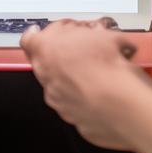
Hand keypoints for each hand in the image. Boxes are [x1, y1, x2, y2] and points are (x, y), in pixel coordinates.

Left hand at [21, 20, 149, 150]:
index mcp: (46, 50)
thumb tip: (100, 34)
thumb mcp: (104, 34)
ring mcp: (57, 101)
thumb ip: (92, 33)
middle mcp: (46, 76)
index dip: (42, 35)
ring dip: (73, 79)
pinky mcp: (72, 120)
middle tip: (84, 50)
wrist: (122, 104)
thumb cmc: (109, 67)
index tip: (55, 33)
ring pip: (60, 85)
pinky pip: (75, 106)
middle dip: (62, 56)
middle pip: (45, 62)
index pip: (29, 40)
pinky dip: (85, 99)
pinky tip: (102, 93)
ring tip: (98, 74)